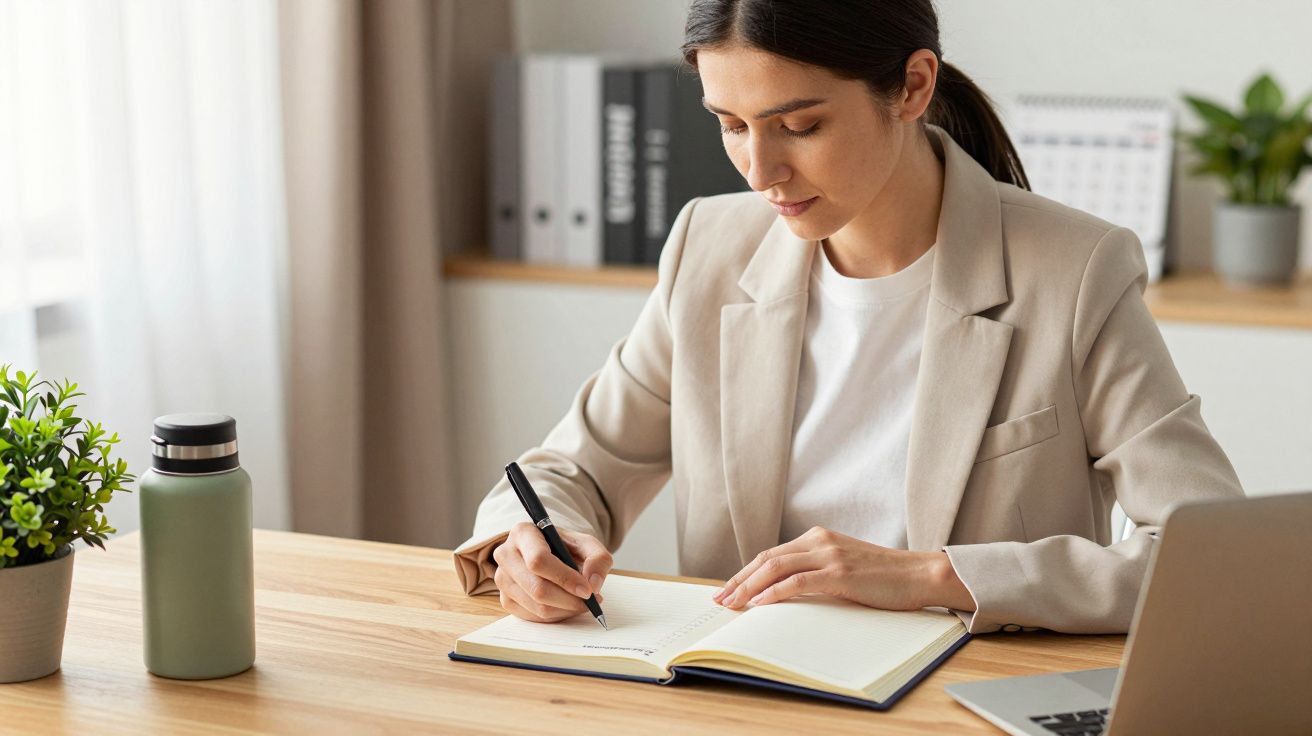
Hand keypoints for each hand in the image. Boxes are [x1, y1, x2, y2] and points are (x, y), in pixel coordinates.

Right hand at [492, 522, 611, 622]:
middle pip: (537, 587)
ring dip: (566, 609)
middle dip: (569, 599)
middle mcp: (506, 554)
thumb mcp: (587, 544)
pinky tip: (567, 606)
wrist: (550, 554)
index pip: (539, 560)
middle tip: (591, 601)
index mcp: (523, 533)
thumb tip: (593, 583)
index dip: (565, 578)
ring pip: (536, 606)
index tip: (587, 590)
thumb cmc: (565, 547)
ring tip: (582, 602)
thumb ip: (598, 558)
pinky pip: (533, 617)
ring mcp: (502, 579)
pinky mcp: (505, 599)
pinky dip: (556, 616)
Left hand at [712, 526, 975, 611]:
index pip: (771, 555)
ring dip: (749, 587)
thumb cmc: (885, 577)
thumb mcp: (845, 567)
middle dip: (739, 580)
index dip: (745, 572)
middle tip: (719, 599)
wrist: (920, 574)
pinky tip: (760, 604)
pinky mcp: (840, 573)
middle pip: (766, 559)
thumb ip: (818, 571)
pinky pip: (798, 582)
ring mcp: (829, 555)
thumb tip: (786, 593)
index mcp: (818, 537)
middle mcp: (820, 540)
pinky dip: (774, 592)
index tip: (728, 589)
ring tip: (732, 604)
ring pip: (776, 568)